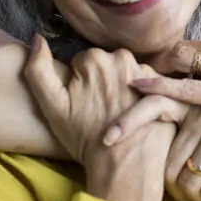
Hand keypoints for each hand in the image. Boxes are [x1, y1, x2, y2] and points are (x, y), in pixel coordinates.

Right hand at [23, 34, 152, 164]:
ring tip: (119, 114)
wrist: (123, 163)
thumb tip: (37, 38)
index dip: (81, 84)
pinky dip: (141, 95)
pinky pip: (147, 84)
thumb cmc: (84, 137)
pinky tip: (136, 114)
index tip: (84, 104)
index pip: (84, 62)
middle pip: (107, 65)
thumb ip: (38, 70)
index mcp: (95, 59)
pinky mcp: (162, 85)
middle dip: (103, 83)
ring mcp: (146, 70)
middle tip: (102, 111)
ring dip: (123, 88)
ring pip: (127, 74)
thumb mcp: (52, 106)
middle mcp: (122, 57)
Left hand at [100, 86, 200, 200]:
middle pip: (168, 163)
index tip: (104, 139)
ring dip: (198, 198)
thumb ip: (191, 117)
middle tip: (187, 195)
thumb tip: (157, 131)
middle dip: (176, 188)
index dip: (127, 121)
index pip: (153, 105)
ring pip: (188, 181)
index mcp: (195, 101)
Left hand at [131, 36, 200, 161]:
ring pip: (179, 62)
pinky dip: (159, 86)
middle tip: (134, 73)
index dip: (176, 60)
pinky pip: (186, 88)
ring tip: (125, 81)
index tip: (156, 68)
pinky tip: (137, 86)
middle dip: (158, 61)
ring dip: (152, 72)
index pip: (199, 47)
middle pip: (183, 49)